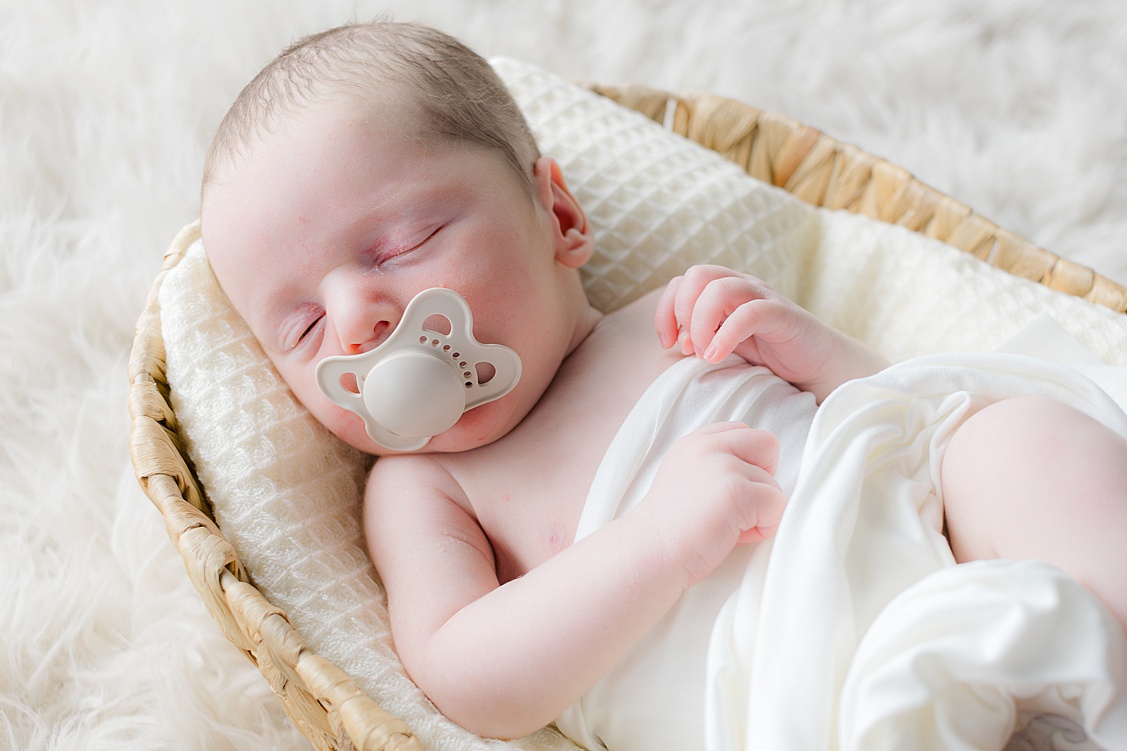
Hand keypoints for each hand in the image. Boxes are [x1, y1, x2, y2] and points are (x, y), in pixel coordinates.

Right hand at [636, 422, 785, 587]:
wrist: (650, 553)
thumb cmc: (670, 530)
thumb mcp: (685, 478)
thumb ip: (714, 464)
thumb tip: (756, 470)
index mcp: (694, 443)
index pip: (742, 430)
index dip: (746, 462)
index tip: (725, 491)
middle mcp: (709, 447)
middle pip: (767, 445)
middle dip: (763, 477)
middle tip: (737, 505)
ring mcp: (724, 467)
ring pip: (773, 485)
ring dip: (759, 512)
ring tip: (726, 527)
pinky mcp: (738, 492)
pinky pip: (777, 505)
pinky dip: (764, 527)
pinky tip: (734, 535)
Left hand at [654, 264, 836, 387]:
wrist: (817, 364)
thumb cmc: (770, 353)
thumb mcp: (726, 342)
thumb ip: (702, 336)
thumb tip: (675, 342)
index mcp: (724, 289)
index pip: (682, 281)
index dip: (666, 310)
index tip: (667, 343)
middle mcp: (741, 285)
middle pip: (697, 275)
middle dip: (682, 312)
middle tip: (688, 347)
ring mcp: (762, 296)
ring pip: (719, 289)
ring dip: (701, 325)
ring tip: (705, 354)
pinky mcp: (782, 313)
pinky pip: (747, 314)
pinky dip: (725, 336)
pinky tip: (716, 357)